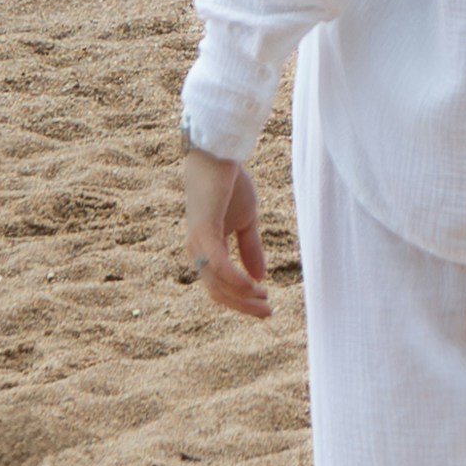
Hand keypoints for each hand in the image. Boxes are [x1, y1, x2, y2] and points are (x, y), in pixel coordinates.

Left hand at [182, 144, 269, 317]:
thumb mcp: (246, 220)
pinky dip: (235, 279)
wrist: (220, 153)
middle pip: (218, 292)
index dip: (242, 301)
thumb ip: (250, 248)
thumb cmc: (229, 183)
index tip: (266, 307)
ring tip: (264, 299)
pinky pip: (218, 266)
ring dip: (242, 297)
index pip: (220, 287)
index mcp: (206, 249)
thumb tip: (259, 277)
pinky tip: (253, 285)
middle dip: (243, 306)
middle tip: (268, 312)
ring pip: (217, 284)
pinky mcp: (204, 231)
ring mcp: (198, 242)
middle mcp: (197, 250)